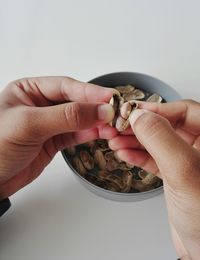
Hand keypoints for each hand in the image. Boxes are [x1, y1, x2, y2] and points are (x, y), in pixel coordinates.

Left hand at [0, 76, 115, 198]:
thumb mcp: (30, 124)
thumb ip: (67, 116)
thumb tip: (100, 110)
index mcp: (29, 90)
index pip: (65, 86)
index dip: (89, 91)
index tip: (110, 98)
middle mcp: (40, 104)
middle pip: (75, 102)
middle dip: (95, 108)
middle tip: (115, 114)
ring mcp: (48, 124)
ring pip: (78, 119)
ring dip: (95, 123)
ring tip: (112, 127)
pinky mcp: (53, 141)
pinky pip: (75, 134)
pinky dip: (88, 134)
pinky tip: (100, 134)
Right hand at [109, 100, 199, 259]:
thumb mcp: (184, 171)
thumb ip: (161, 139)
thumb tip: (140, 115)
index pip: (183, 111)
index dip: (156, 108)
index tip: (132, 111)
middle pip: (166, 125)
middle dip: (140, 125)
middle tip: (118, 126)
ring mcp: (187, 162)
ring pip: (158, 142)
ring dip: (134, 140)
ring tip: (114, 140)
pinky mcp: (175, 175)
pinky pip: (154, 159)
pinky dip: (137, 155)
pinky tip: (123, 153)